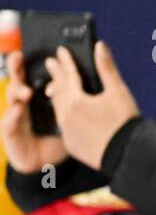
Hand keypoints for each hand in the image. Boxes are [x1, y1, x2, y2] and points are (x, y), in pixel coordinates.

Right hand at [2, 50, 70, 172]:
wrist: (48, 164)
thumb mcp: (68, 115)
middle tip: (18, 58)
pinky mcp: (11, 134)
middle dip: (15, 69)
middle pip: (17, 82)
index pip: (29, 75)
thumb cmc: (58, 137)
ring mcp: (14, 118)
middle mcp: (22, 104)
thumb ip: (74, 99)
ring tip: (28, 91)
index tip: (27, 50)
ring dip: (18, 92)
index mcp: (35, 97)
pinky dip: (12, 117)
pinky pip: (8, 124)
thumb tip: (88, 80)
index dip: (26, 63)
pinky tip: (18, 110)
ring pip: (11, 100)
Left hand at [42, 41, 139, 171]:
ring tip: (55, 87)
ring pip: (58, 108)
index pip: (68, 75)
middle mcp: (67, 116)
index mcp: (76, 101)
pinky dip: (64, 115)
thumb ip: (107, 68)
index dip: (65, 61)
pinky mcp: (72, 144)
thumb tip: (100, 46)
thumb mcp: (118, 92)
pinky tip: (67, 115)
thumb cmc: (124, 123)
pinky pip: (64, 126)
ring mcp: (68, 131)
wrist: (126, 155)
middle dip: (56, 76)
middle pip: (59, 91)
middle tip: (52, 64)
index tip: (61, 51)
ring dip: (57, 95)